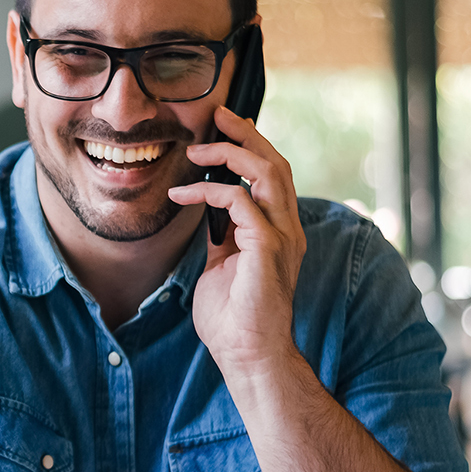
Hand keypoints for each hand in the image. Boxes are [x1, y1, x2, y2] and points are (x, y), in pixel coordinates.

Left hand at [167, 107, 307, 370]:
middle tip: (217, 115)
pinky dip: (209, 193)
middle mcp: (288, 229)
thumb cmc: (233, 318)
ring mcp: (282, 238)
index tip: (223, 128)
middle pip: (276, 164)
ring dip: (230, 154)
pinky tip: (182, 196)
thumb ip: (222, 237)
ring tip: (196, 151)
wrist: (247, 356)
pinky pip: (241, 202)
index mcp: (279, 231)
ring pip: (267, 173)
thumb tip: (207, 214)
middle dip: (246, 134)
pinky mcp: (267, 248)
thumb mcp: (222, 265)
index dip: (252, 146)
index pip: (274, 175)